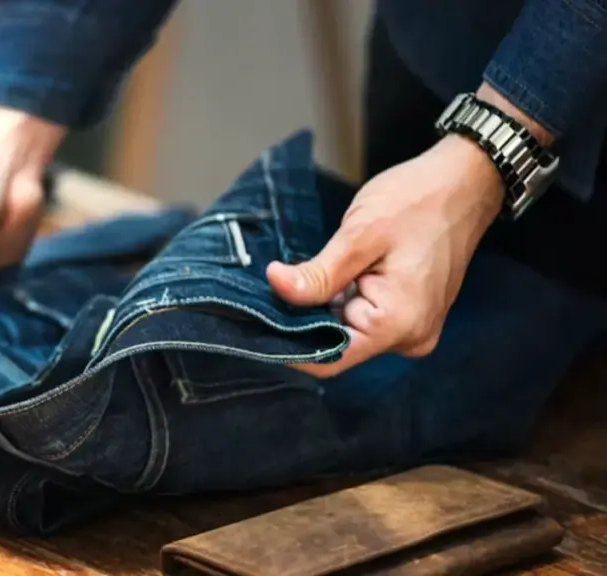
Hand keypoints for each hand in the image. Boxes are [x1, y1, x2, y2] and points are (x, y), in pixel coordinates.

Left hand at [266, 134, 503, 376]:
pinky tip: (323, 278)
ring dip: (319, 310)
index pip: (329, 359)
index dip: (288, 347)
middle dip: (301, 322)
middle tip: (268, 292)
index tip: (254, 326)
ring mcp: (411, 327)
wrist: (464, 182)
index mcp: (398, 324)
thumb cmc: (418, 200)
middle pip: (337, 346)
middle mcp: (409, 337)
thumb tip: (275, 287)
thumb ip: (317, 273)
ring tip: (294, 279)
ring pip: (346, 332)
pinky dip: (338, 302)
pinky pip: (362, 318)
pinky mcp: (408, 313)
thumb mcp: (360, 235)